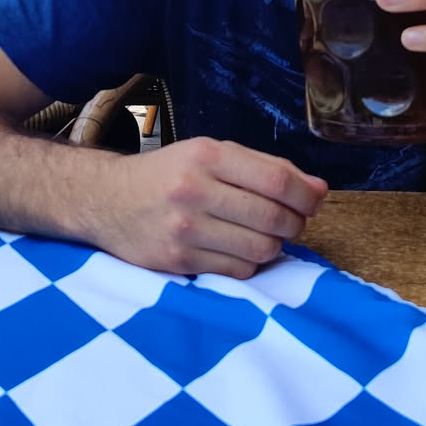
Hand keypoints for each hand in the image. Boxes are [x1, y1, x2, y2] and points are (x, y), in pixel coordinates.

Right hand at [90, 138, 326, 278]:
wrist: (106, 200)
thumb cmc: (168, 175)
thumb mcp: (209, 154)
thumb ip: (263, 168)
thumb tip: (318, 190)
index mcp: (206, 156)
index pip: (277, 181)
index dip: (307, 195)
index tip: (315, 200)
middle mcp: (194, 190)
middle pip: (273, 218)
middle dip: (294, 223)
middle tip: (289, 220)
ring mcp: (184, 229)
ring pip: (260, 249)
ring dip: (273, 245)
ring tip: (262, 235)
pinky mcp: (178, 261)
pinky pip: (238, 270)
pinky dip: (249, 263)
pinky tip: (237, 249)